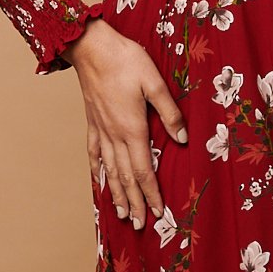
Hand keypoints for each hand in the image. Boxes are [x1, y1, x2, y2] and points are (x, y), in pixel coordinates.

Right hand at [68, 19, 187, 229]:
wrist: (91, 46)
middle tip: (141, 225)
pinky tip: (100, 184)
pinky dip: (98, 172)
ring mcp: (101, 130)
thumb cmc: (125, 59)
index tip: (159, 213)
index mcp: (133, 128)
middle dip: (136, 203)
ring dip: (118, 194)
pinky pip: (94, 153)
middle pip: (127, 177)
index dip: (152, 194)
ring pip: (110, 170)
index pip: (144, 170)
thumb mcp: (154, 81)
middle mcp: (115, 135)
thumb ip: (169, 111)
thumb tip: (181, 138)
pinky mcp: (92, 122)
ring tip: (122, 214)